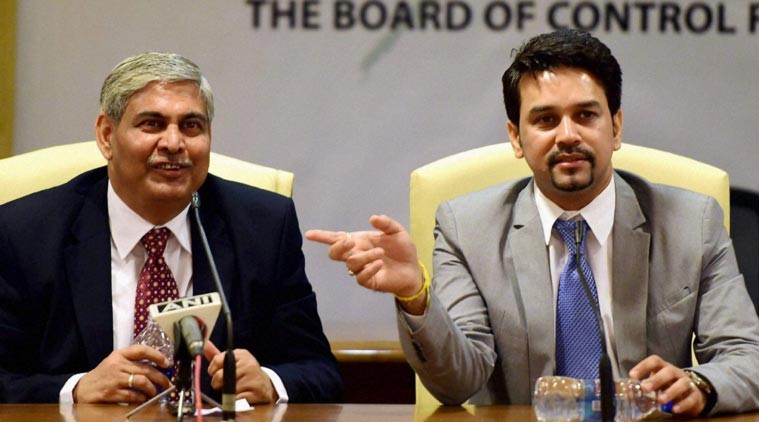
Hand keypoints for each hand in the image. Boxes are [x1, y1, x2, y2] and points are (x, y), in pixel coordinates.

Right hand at [73, 344, 170, 402]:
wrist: (82, 388)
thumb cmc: (104, 375)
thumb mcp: (115, 362)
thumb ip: (133, 363)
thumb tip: (158, 368)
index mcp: (120, 354)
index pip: (142, 350)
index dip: (157, 356)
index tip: (167, 363)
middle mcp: (117, 364)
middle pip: (146, 369)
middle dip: (161, 378)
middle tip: (167, 384)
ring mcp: (114, 379)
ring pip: (141, 382)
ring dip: (152, 389)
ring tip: (155, 393)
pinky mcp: (111, 393)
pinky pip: (132, 395)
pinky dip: (141, 398)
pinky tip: (143, 399)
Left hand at [205, 340, 277, 403]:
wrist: (264, 385)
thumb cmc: (244, 373)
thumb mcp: (233, 361)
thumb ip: (218, 356)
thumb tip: (206, 344)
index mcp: (240, 354)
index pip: (217, 360)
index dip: (213, 370)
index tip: (216, 373)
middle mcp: (247, 363)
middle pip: (219, 376)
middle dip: (217, 384)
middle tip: (224, 384)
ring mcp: (253, 376)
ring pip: (227, 389)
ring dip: (227, 393)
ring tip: (235, 389)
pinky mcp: (256, 389)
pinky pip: (236, 398)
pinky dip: (235, 400)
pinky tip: (241, 395)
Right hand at [306, 214, 421, 296]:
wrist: (413, 269)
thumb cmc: (402, 249)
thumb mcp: (397, 232)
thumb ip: (386, 224)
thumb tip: (372, 218)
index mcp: (359, 241)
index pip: (336, 238)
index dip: (322, 236)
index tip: (309, 234)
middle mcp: (356, 254)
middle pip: (335, 253)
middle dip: (339, 247)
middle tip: (351, 242)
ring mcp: (361, 269)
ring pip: (351, 263)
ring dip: (365, 256)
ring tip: (381, 253)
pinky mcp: (369, 281)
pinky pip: (360, 277)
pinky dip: (369, 269)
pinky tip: (379, 264)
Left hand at [629, 354, 705, 415]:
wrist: (692, 393)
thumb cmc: (669, 386)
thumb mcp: (657, 384)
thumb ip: (646, 385)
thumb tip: (629, 391)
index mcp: (664, 367)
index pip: (654, 361)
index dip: (643, 366)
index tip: (632, 375)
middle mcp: (676, 373)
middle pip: (668, 371)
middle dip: (656, 379)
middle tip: (645, 387)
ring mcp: (687, 383)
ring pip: (681, 384)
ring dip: (670, 392)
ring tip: (660, 400)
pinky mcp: (696, 395)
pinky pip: (691, 398)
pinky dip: (683, 404)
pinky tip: (674, 409)